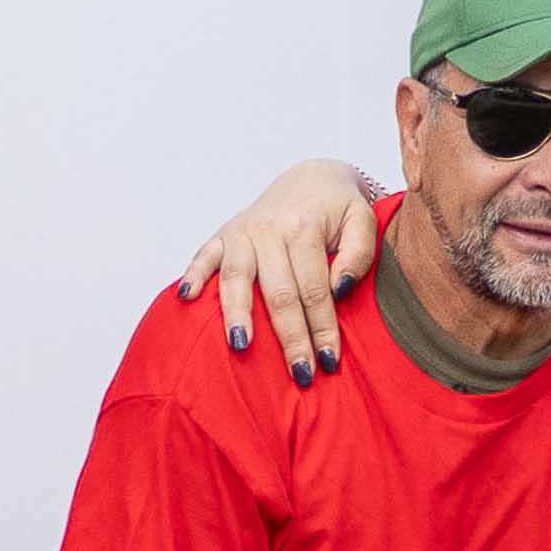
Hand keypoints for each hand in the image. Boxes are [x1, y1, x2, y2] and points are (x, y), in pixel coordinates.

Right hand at [171, 160, 386, 382]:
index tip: (329, 361)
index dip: (322, 328)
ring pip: (236, 278)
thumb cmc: (340, 209)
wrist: (311, 177)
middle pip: (278, 292)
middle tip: (299, 372)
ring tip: (242, 347)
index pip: (315, 289)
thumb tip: (338, 290)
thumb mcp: (363, 221)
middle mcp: (268, 230)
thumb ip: (358, 255)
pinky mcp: (222, 234)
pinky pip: (203, 255)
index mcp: (304, 229)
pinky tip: (187, 298)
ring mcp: (241, 232)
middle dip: (290, 336)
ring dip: (238, 314)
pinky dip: (193, 274)